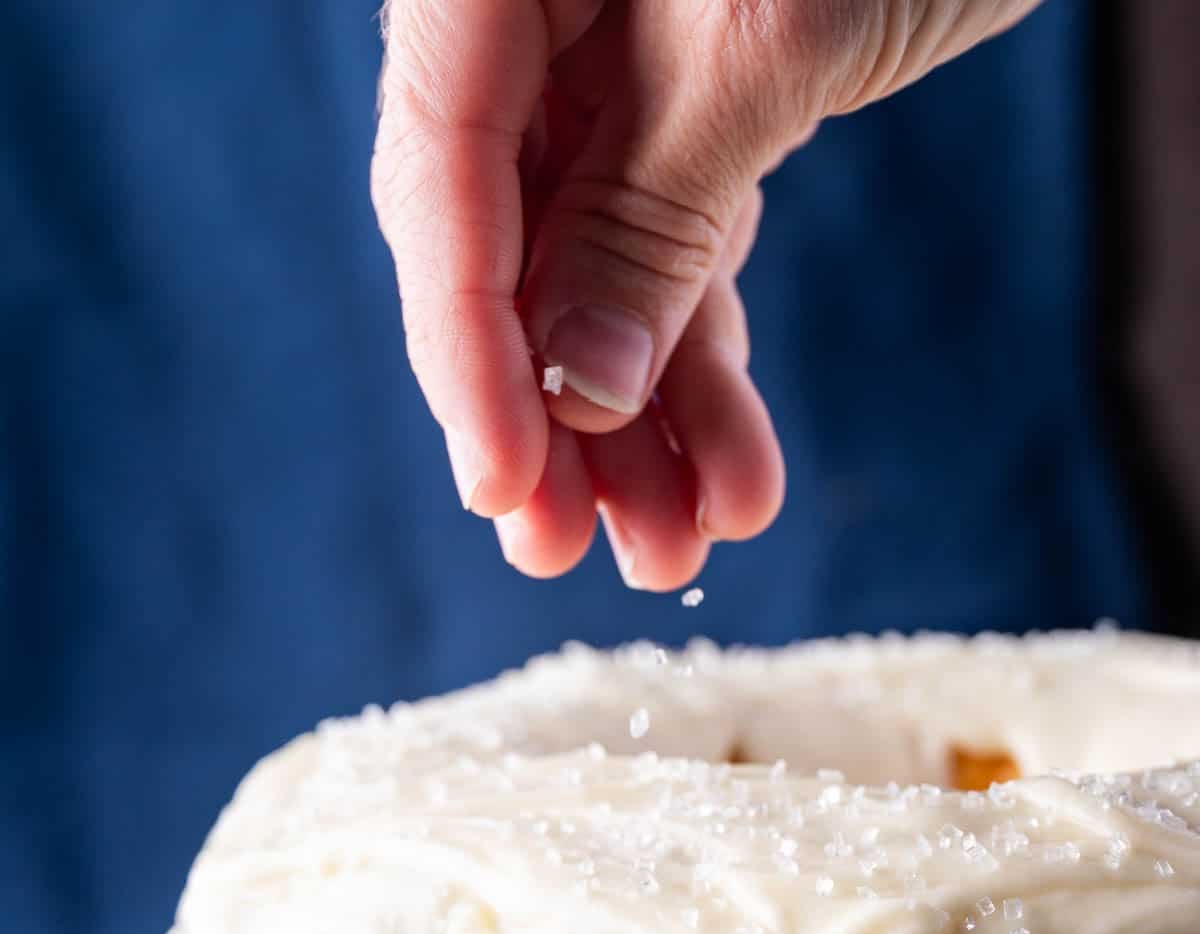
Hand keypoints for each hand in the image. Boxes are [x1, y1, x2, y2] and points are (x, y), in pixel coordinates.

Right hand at [372, 1, 1039, 587]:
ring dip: (632, 436)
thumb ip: (650, 212)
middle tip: (555, 551)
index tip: (503, 483)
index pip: (444, 173)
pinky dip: (705, 378)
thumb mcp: (768, 43)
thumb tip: (576, 393)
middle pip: (503, 253)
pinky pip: (678, 271)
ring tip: (669, 556)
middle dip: (543, 419)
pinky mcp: (694, 127)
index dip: (469, 344)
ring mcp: (610, 83)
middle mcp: (535, 30)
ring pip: (593, 290)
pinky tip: (733, 482)